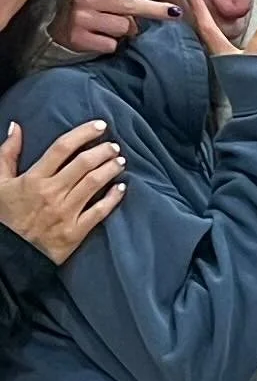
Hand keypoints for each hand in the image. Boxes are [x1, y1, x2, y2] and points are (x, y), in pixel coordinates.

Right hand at [0, 117, 125, 262]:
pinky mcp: (75, 232)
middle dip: (103, 151)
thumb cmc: (5, 217)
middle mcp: (52, 193)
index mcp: (34, 178)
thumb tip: (16, 127)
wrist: (10, 255)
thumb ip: (7, 154)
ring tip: (120, 161)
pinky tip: (121, 188)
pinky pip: (99, 212)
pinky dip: (113, 198)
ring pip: (94, 184)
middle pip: (84, 164)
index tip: (99, 126)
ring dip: (110, 169)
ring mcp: (66, 213)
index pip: (62, 148)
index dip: (83, 133)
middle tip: (114, 145)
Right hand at [54, 0, 177, 57]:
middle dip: (156, 10)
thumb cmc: (81, 10)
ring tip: (104, 28)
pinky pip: (111, 45)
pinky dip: (109, 45)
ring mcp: (83, 18)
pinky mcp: (79, 38)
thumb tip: (140, 17)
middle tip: (174, 13)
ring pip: (124, 28)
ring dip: (121, 33)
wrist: (49, 29)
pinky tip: (95, 39)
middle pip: (131, 5)